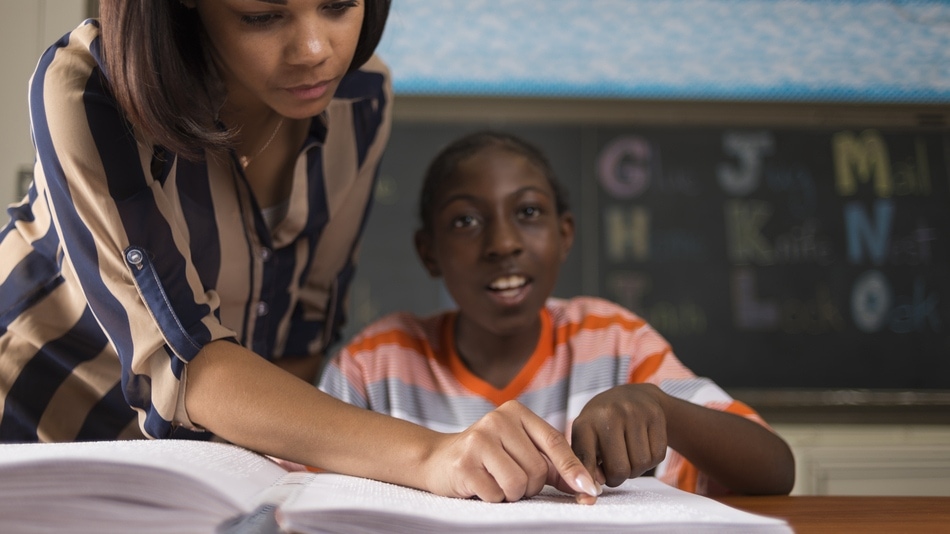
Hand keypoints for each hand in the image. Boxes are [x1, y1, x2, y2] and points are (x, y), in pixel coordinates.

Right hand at [422, 400, 600, 503]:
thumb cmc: (488, 458)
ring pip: (518, 484)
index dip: (572, 468)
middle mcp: (497, 419)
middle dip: (530, 485)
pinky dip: (493, 498)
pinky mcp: (464, 463)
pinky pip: (496, 495)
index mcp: (516, 412)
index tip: (590, 490)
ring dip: (511, 494)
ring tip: (495, 481)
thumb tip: (587, 486)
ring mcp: (478, 439)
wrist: (437, 459)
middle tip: (510, 478)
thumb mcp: (520, 451)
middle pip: (537, 469)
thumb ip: (552, 466)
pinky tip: (480, 485)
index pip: (553, 441)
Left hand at [571, 384, 668, 486]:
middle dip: (618, 478)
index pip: (585, 459)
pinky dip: (651, 460)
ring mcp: (634, 412)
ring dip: (636, 469)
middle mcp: (609, 414)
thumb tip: (592, 489)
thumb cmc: (603, 424)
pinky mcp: (655, 415)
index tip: (591, 494)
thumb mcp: (586, 436)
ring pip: (641, 464)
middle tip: (614, 469)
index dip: (588, 480)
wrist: (632, 396)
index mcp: (585, 423)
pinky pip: (657, 456)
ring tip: (627, 456)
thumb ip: (585, 462)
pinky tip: (641, 448)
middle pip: (619, 469)